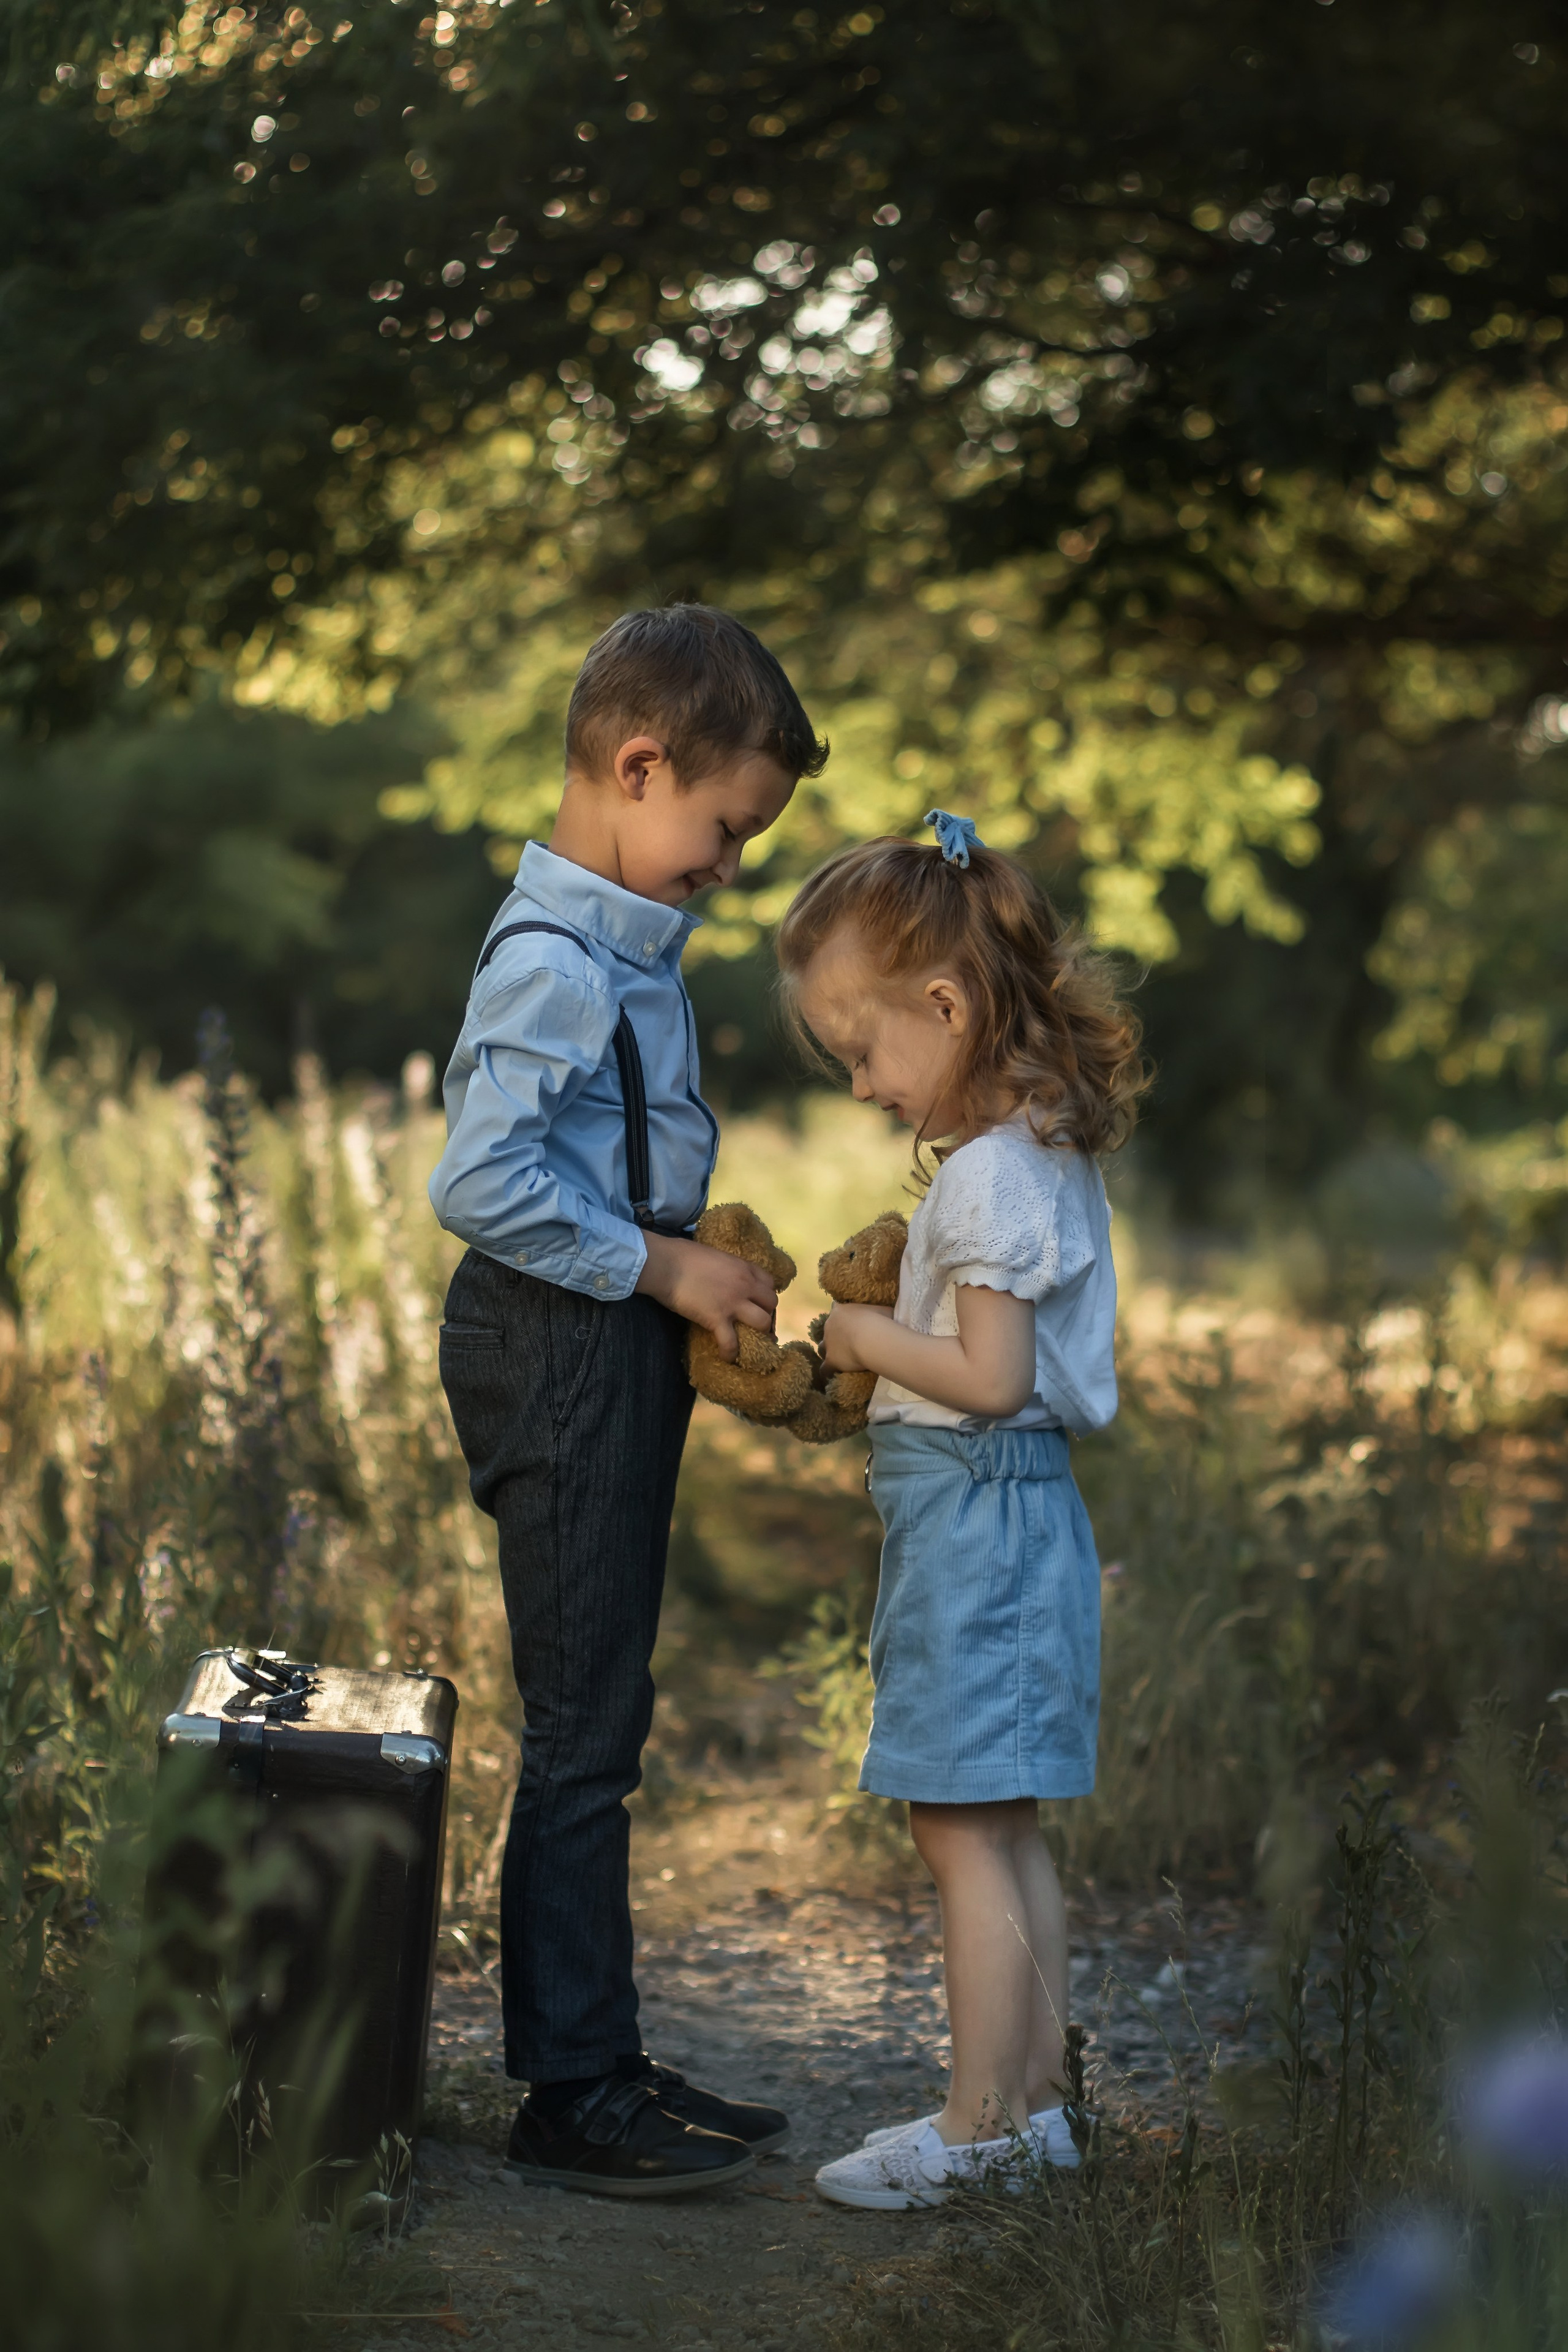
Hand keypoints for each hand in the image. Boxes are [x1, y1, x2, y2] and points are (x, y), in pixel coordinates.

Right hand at [635, 1232, 777, 1360]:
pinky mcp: (717, 1319)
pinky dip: (730, 1353)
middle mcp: (745, 1285)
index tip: (757, 1302)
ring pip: (762, 1323)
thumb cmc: (683, 1255)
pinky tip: (727, 1357)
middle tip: (754, 1322)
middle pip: (771, 1304)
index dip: (765, 1295)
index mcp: (744, 1267)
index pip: (770, 1283)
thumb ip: (727, 1268)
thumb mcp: (716, 1256)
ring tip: (748, 1340)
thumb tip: (724, 1276)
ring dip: (758, 1333)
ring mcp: (733, 1303)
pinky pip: (731, 1342)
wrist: (666, 1264)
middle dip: (766, 1314)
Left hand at [821, 1302, 893, 1372]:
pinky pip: (825, 1369)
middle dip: (836, 1336)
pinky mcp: (830, 1360)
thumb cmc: (880, 1320)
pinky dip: (828, 1372)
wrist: (871, 1338)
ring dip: (830, 1353)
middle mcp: (829, 1325)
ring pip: (822, 1349)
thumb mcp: (881, 1310)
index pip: (835, 1310)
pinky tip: (833, 1376)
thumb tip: (882, 1316)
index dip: (842, 1317)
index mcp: (840, 1310)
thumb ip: (876, 1313)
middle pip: (828, 1330)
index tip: (849, 1323)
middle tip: (849, 1342)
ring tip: (840, 1359)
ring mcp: (828, 1343)